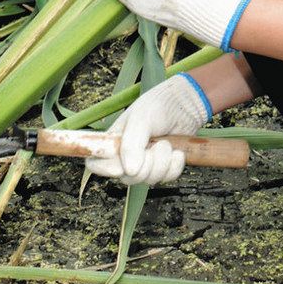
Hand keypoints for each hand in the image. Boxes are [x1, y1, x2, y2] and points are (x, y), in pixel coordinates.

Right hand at [84, 74, 207, 185]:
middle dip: (145, 165)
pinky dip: (174, 166)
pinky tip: (177, 152)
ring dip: (162, 162)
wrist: (186, 104)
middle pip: (126, 178)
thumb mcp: (142, 118)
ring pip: (148, 180)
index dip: (105, 169)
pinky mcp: (163, 167)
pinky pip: (167, 178)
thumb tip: (128, 171)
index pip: (96, 163)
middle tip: (155, 146)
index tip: (121, 166)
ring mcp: (146, 163)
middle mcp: (126, 155)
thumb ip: (132, 144)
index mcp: (113, 141)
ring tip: (167, 143)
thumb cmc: (159, 105)